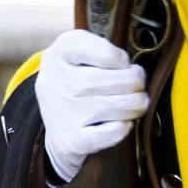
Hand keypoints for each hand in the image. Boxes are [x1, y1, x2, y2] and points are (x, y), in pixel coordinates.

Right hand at [35, 29, 148, 183]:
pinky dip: (124, 126)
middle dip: (137, 82)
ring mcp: (66, 113)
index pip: (109, 54)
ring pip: (125, 106)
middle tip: (136, 85)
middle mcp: (60, 82)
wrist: (50, 118)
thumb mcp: (77, 48)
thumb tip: (128, 69)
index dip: (123, 60)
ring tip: (132, 102)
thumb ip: (102, 47)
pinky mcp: (74, 140)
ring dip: (137, 105)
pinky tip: (117, 121)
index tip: (120, 65)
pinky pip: (117, 131)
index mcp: (61, 53)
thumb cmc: (72, 76)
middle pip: (123, 81)